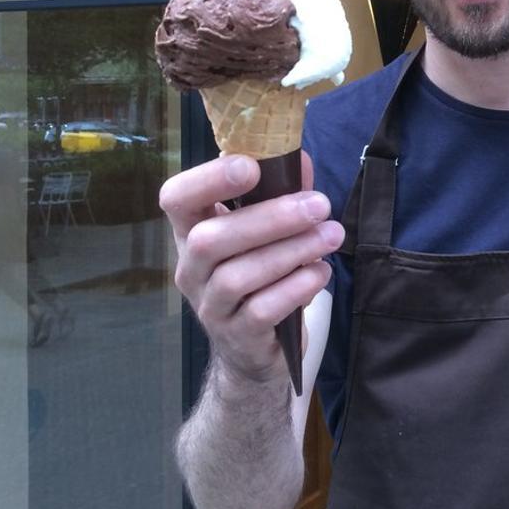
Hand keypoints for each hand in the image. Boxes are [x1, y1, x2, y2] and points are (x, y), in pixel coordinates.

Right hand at [159, 152, 343, 386]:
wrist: (256, 351)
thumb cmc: (262, 278)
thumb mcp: (269, 233)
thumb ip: (282, 193)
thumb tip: (300, 157)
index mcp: (193, 231)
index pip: (176, 199)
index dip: (207, 180)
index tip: (251, 166)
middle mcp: (192, 268)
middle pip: (210, 238)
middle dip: (270, 218)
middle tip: (320, 205)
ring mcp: (210, 306)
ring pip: (238, 276)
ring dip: (291, 251)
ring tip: (332, 236)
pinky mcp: (237, 336)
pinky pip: (261, 310)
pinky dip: (295, 288)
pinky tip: (321, 273)